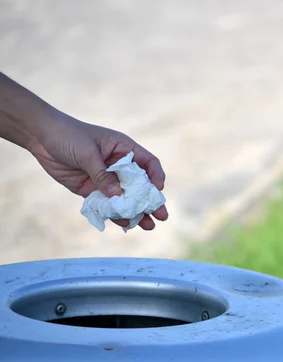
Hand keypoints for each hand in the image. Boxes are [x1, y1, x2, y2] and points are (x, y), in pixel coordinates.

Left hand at [30, 115, 167, 230]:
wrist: (41, 137)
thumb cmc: (68, 136)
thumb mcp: (87, 153)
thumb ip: (102, 175)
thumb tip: (117, 196)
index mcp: (124, 149)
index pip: (148, 163)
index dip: (156, 176)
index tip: (157, 190)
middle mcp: (119, 165)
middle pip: (140, 185)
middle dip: (151, 201)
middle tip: (162, 215)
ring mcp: (106, 179)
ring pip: (125, 198)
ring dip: (136, 212)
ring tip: (148, 226)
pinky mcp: (92, 189)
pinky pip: (107, 204)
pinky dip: (115, 215)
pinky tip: (124, 224)